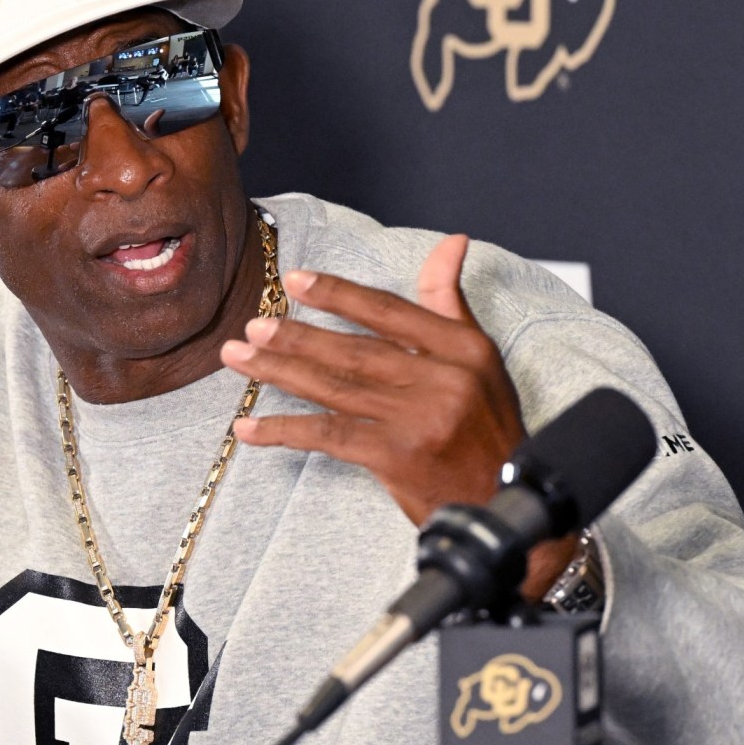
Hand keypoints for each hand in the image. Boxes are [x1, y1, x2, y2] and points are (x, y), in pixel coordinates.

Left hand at [220, 234, 572, 596]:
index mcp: (462, 349)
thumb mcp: (480, 360)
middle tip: (253, 326)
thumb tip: (451, 241)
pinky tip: (249, 427)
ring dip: (280, 372)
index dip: (339, 294)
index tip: (295, 281)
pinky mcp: (397, 457)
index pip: (389, 311)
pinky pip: (330, 436)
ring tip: (238, 357)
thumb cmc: (487, 429)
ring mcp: (419, 419)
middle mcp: (443, 379)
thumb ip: (450, 302)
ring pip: (336, 388)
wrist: (505, 502)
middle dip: (297, 337)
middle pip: (355, 350)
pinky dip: (285, 429)